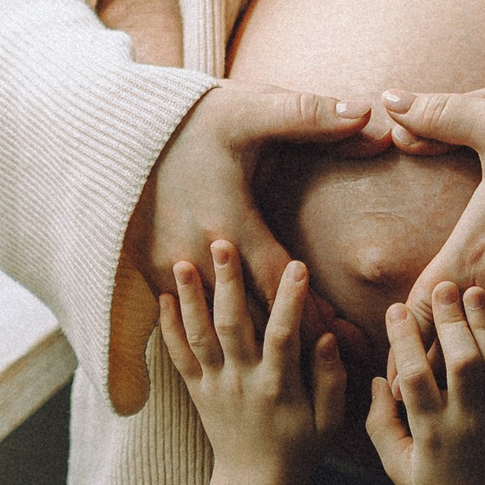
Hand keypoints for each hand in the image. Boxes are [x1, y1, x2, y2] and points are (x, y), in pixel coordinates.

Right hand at [110, 84, 370, 407]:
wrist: (114, 126)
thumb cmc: (193, 117)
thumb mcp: (250, 109)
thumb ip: (310, 114)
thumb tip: (369, 114)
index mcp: (228, 222)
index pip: (280, 286)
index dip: (316, 316)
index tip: (352, 341)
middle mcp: (196, 255)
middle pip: (254, 317)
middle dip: (296, 344)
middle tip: (342, 366)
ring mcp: (169, 267)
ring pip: (221, 324)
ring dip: (260, 347)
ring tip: (302, 375)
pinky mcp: (149, 270)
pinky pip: (190, 317)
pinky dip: (222, 334)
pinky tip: (248, 351)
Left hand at [159, 246, 345, 484]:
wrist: (255, 484)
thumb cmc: (299, 449)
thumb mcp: (328, 421)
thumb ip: (330, 379)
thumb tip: (326, 337)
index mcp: (279, 387)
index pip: (285, 336)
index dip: (290, 301)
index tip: (296, 265)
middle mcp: (243, 382)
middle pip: (233, 326)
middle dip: (228, 283)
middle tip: (222, 242)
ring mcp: (215, 385)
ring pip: (199, 336)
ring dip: (190, 298)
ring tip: (182, 262)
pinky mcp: (197, 391)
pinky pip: (178, 357)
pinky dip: (169, 328)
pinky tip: (164, 298)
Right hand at [366, 284, 484, 484]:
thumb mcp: (399, 468)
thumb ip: (381, 424)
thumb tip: (376, 380)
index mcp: (433, 433)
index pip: (413, 376)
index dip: (403, 339)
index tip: (397, 310)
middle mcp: (470, 424)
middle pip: (460, 360)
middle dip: (449, 320)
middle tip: (442, 287)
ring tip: (475, 293)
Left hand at [382, 90, 484, 335]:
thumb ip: (439, 114)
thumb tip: (392, 99)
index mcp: (472, 254)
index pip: (416, 317)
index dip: (403, 329)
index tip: (396, 331)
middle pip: (451, 349)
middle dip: (437, 349)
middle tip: (421, 360)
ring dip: (480, 352)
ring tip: (465, 353)